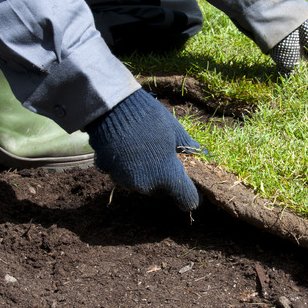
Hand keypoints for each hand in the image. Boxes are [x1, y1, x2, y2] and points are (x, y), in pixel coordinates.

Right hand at [85, 89, 203, 210]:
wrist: (113, 108)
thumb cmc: (150, 119)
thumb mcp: (174, 130)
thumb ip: (186, 145)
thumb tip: (199, 151)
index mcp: (167, 176)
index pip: (186, 198)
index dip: (192, 196)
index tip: (194, 191)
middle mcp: (146, 185)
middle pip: (162, 191)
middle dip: (167, 181)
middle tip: (168, 161)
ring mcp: (125, 180)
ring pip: (142, 183)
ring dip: (147, 174)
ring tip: (146, 151)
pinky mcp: (108, 172)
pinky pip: (122, 174)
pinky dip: (126, 166)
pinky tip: (127, 149)